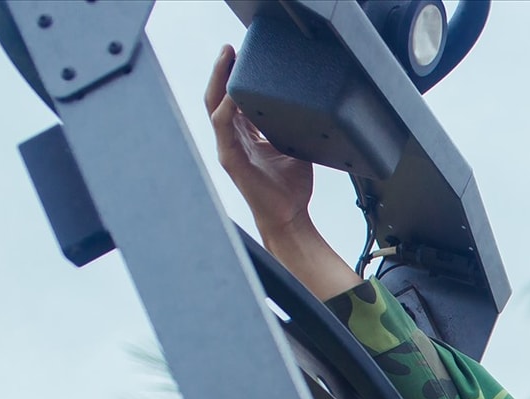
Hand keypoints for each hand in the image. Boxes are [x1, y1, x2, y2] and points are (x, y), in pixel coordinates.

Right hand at [204, 47, 358, 299]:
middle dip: (222, 71)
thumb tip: (314, 107)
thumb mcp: (297, 147)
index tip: (243, 54)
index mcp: (246, 136)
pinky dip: (227, 108)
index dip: (236, 77)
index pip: (234, 100)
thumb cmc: (291, 188)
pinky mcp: (230, 160)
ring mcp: (228, 149)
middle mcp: (233, 139)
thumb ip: (296, 126)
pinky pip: (223, 127)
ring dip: (219, 81)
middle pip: (219, 97)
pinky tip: (233, 94)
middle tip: (230, 48)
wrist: (290, 218)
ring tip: (227, 59)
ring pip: (215, 106)